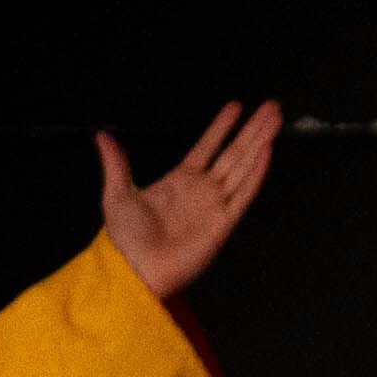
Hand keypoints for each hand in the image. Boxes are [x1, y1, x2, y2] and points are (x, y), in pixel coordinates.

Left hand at [94, 99, 280, 302]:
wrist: (134, 269)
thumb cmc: (125, 238)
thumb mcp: (116, 194)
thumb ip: (116, 163)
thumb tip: (102, 136)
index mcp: (179, 181)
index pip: (207, 147)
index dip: (221, 127)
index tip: (235, 107)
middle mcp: (202, 191)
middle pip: (233, 153)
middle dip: (252, 129)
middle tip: (270, 106)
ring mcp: (214, 206)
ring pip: (243, 167)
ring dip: (260, 142)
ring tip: (274, 119)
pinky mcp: (223, 223)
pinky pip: (244, 194)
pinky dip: (257, 173)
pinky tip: (267, 151)